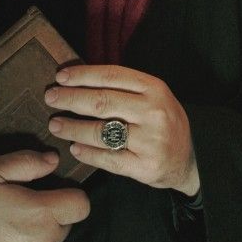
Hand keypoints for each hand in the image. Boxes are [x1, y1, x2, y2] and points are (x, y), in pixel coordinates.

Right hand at [0, 150, 89, 241]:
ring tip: (3, 230)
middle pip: (64, 227)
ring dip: (34, 238)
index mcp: (40, 214)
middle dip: (49, 217)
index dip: (70, 197)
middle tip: (19, 210)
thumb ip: (27, 162)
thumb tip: (54, 160)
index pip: (81, 206)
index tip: (52, 195)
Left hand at [45, 65, 199, 195]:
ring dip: (72, 127)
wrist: (190, 158)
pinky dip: (87, 153)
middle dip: (71, 99)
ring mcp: (150, 140)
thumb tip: (78, 79)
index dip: (82, 75)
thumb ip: (124, 88)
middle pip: (102, 102)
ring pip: (101, 131)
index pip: (112, 76)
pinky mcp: (145, 166)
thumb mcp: (153, 96)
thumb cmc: (163, 122)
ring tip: (55, 124)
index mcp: (154, 88)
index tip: (60, 77)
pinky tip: (74, 147)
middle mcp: (153, 112)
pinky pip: (108, 159)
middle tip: (50, 98)